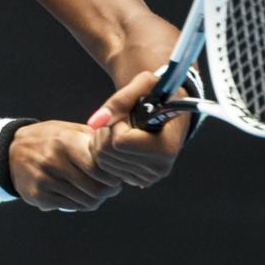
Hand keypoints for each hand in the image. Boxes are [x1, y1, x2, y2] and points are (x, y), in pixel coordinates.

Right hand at [7, 121, 124, 211]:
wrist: (10, 151)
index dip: (112, 176)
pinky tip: (79, 196)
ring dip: (96, 200)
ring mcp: (44, 181)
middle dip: (109, 191)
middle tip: (111, 188)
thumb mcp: (68, 129)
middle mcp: (53, 161)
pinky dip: (80, 204)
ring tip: (96, 192)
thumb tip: (120, 152)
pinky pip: (70, 206)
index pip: (98, 167)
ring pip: (84, 201)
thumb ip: (93, 139)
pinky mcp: (38, 196)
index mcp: (64, 142)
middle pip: (94, 188)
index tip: (116, 176)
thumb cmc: (48, 139)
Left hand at [85, 71, 188, 189]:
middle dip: (107, 131)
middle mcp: (160, 168)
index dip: (118, 124)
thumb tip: (95, 122)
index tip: (129, 115)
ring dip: (103, 140)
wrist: (169, 109)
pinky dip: (105, 151)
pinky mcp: (138, 180)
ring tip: (120, 127)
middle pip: (108, 153)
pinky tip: (118, 140)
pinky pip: (105, 168)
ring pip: (102, 162)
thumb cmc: (159, 93)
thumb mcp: (145, 84)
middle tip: (121, 119)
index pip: (120, 142)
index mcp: (167, 147)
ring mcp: (149, 177)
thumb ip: (120, 99)